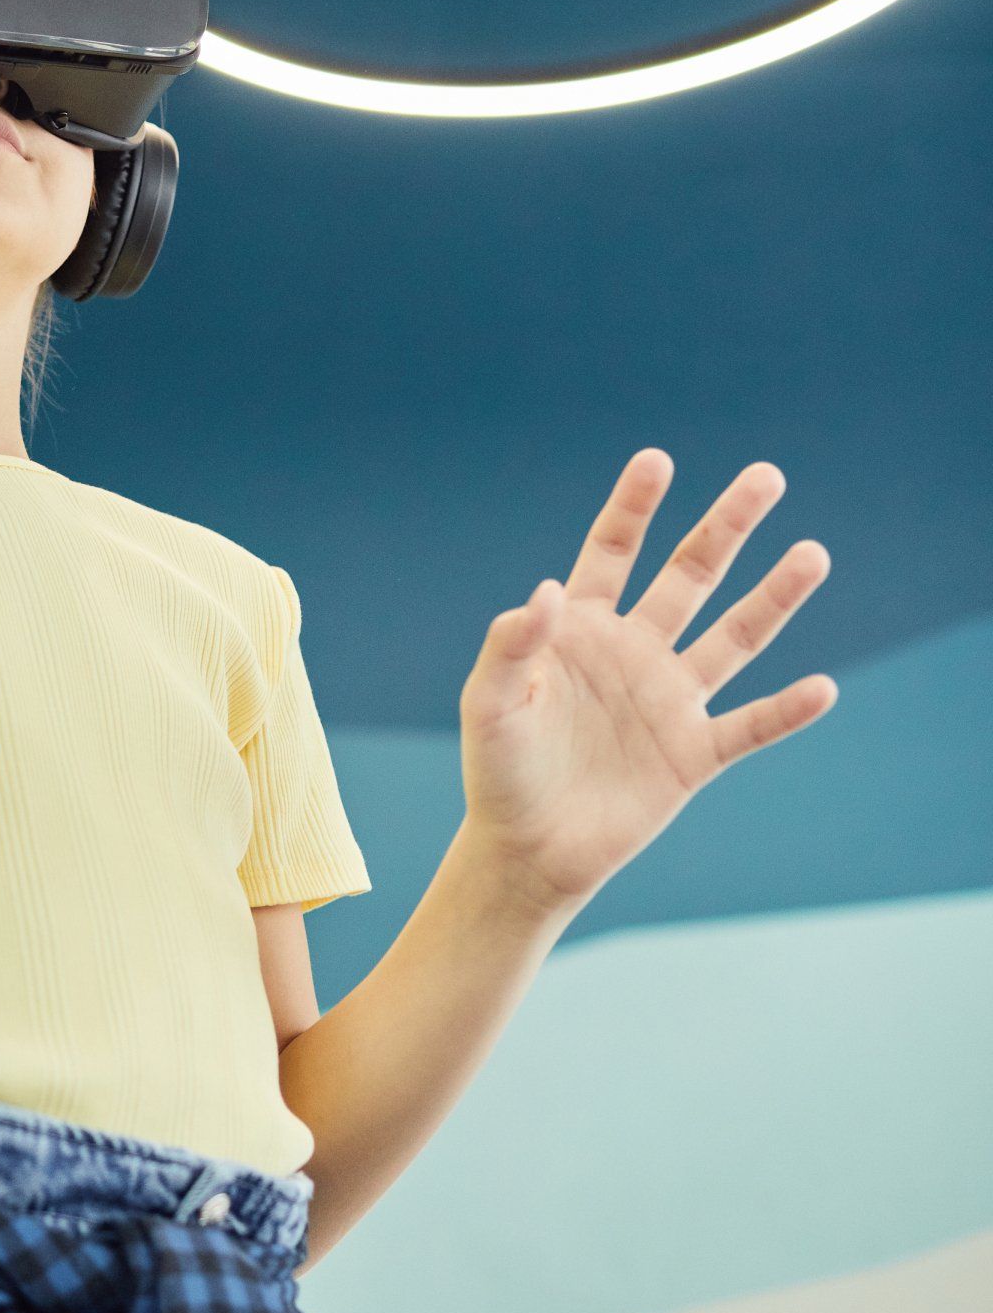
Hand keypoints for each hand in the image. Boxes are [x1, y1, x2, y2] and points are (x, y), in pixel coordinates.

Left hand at [457, 450, 834, 920]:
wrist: (526, 853)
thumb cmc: (499, 773)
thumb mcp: (489, 704)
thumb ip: (511, 645)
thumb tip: (545, 590)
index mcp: (581, 628)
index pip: (612, 552)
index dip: (634, 507)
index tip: (658, 459)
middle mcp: (635, 651)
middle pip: (691, 575)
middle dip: (726, 526)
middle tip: (767, 476)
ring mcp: (669, 700)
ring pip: (734, 638)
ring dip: (775, 598)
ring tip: (813, 554)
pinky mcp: (693, 756)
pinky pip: (749, 727)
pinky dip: (786, 711)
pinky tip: (823, 687)